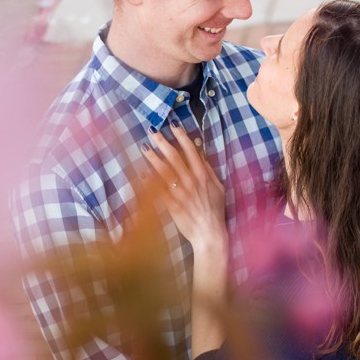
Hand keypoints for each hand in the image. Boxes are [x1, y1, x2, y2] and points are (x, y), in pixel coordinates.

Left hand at [140, 121, 226, 253]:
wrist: (210, 234)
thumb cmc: (214, 211)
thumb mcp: (218, 188)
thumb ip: (209, 170)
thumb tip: (200, 155)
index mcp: (203, 175)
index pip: (191, 151)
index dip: (181, 136)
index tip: (173, 125)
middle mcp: (192, 181)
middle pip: (174, 157)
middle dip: (162, 142)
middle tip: (152, 131)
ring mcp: (181, 193)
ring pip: (164, 171)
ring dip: (153, 158)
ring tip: (143, 147)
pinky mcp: (173, 205)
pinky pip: (158, 190)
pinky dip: (149, 181)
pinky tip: (141, 172)